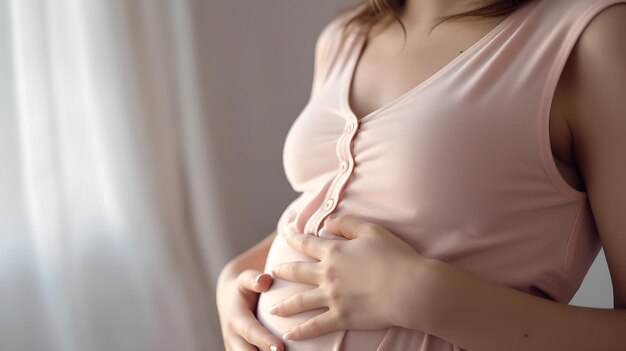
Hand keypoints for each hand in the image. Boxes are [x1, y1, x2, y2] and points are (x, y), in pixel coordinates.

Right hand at [216, 268, 283, 350]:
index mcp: (235, 320)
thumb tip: (265, 280)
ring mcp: (235, 349)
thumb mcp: (245, 278)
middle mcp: (233, 338)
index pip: (250, 332)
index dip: (264, 341)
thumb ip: (254, 279)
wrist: (228, 300)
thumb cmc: (243, 287)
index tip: (279, 348)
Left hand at [269, 215, 429, 340]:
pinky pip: (315, 326)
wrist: (409, 288)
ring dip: (285, 305)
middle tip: (272, 272)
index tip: (285, 235)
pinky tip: (290, 335)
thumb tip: (328, 225)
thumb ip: (347, 224)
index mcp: (334, 251)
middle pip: (298, 272)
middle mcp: (328, 274)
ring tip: (273, 308)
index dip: (294, 238)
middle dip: (283, 271)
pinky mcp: (341, 317)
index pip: (307, 243)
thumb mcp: (372, 231)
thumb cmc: (395, 257)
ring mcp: (332, 297)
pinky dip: (301, 331)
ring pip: (300, 301)